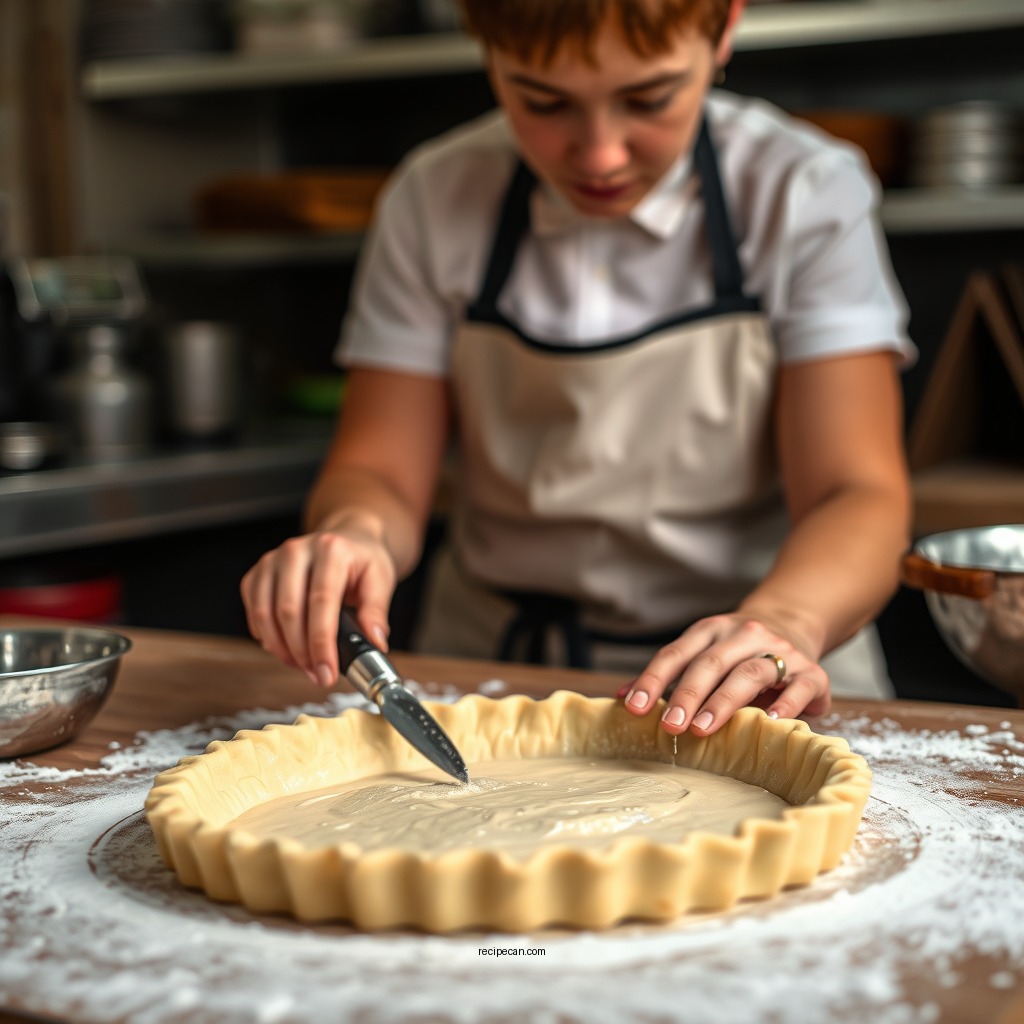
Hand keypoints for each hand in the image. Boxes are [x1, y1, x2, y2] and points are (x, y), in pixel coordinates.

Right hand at [240, 525, 396, 687]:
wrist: (346, 540)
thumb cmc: (362, 562)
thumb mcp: (380, 580)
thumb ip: (376, 612)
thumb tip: (374, 643)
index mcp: (331, 550)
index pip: (321, 602)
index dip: (321, 643)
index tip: (327, 673)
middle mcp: (297, 550)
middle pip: (289, 612)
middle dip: (302, 653)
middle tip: (319, 675)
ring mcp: (273, 560)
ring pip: (266, 615)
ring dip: (282, 650)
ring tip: (304, 665)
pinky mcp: (258, 573)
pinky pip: (253, 612)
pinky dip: (267, 637)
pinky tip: (286, 649)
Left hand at [617, 613, 830, 734]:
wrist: (793, 622)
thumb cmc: (737, 652)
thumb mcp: (702, 652)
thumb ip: (669, 676)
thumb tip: (621, 698)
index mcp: (710, 631)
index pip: (675, 654)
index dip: (652, 680)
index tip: (633, 707)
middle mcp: (743, 635)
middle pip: (710, 664)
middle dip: (686, 696)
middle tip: (670, 725)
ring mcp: (779, 651)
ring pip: (750, 673)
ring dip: (724, 701)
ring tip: (704, 729)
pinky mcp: (811, 671)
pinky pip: (799, 686)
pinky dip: (785, 704)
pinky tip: (769, 722)